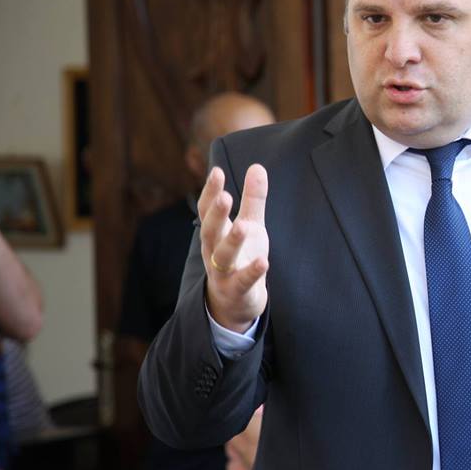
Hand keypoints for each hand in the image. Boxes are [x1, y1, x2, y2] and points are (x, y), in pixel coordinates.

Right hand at [199, 165, 269, 332]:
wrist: (236, 302)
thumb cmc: (242, 257)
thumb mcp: (250, 225)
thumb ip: (253, 199)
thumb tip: (257, 166)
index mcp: (215, 234)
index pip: (207, 210)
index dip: (210, 192)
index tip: (217, 172)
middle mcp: (213, 251)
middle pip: (210, 231)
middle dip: (216, 214)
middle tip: (225, 196)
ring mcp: (223, 273)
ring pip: (222, 257)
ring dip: (232, 241)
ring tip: (242, 226)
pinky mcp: (237, 291)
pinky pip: (243, 282)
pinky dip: (252, 272)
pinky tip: (263, 262)